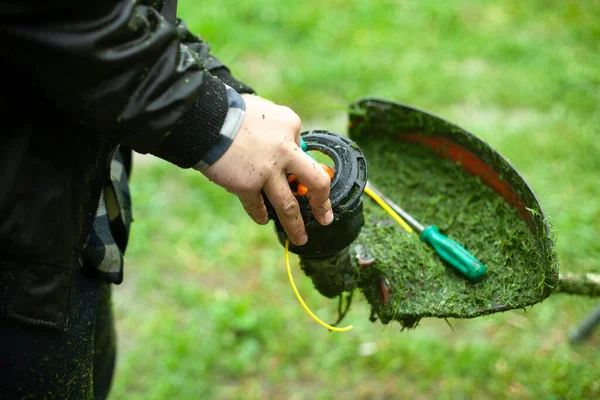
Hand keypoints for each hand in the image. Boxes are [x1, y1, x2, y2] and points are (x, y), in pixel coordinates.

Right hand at [201, 94, 333, 245]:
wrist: (204, 118)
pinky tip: (263, 220)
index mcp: (291, 125)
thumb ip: (278, 128)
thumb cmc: (230, 111)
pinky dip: (260, 215)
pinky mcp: (248, 185)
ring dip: (295, 226)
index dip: (296, 161)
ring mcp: (268, 170)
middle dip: (322, 204)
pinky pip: (257, 207)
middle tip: (325, 218)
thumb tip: (288, 145)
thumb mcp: (264, 111)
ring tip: (300, 239)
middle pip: (316, 182)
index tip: (293, 172)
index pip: (302, 149)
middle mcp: (286, 150)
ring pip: (289, 206)